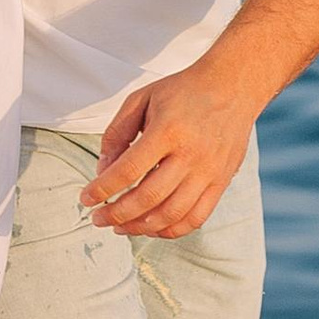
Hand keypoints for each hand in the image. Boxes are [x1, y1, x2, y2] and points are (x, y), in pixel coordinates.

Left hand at [85, 60, 259, 238]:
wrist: (232, 88)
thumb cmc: (182, 92)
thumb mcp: (141, 99)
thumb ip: (117, 133)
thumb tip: (103, 171)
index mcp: (167, 130)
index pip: (129, 170)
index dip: (103, 189)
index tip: (86, 198)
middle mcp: (190, 155)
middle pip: (148, 197)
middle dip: (117, 214)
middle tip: (98, 218)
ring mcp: (209, 172)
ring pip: (172, 214)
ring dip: (141, 227)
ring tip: (120, 226)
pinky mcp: (221, 183)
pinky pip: (196, 218)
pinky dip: (171, 230)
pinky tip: (151, 228)